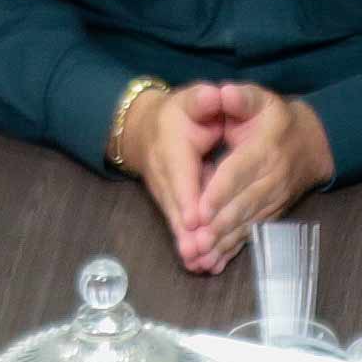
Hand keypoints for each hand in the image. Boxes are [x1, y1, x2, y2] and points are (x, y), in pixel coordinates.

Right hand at [110, 81, 224, 265]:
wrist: (147, 129)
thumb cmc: (180, 113)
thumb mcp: (192, 99)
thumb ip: (203, 100)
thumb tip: (214, 95)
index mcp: (172, 148)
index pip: (181, 175)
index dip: (188, 197)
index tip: (196, 218)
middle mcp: (165, 175)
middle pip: (177, 206)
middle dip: (188, 231)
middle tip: (200, 253)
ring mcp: (166, 193)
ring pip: (178, 221)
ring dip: (188, 244)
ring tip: (201, 265)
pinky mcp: (172, 205)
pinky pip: (181, 227)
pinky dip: (190, 246)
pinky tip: (203, 266)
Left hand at [177, 85, 327, 272]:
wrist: (312, 144)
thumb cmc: (275, 119)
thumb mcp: (261, 100)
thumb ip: (242, 98)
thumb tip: (224, 93)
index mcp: (265, 149)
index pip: (240, 171)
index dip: (221, 191)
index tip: (201, 208)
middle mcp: (272, 179)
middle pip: (242, 205)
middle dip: (218, 226)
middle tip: (194, 243)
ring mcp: (273, 201)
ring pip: (246, 224)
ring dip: (223, 244)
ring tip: (200, 258)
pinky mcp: (271, 215)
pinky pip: (251, 235)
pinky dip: (232, 251)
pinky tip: (213, 264)